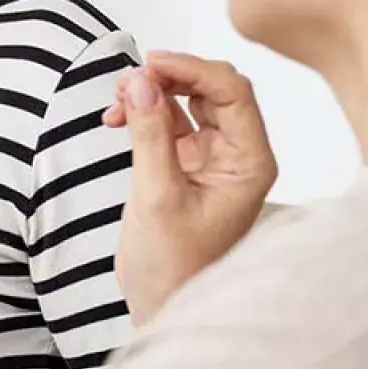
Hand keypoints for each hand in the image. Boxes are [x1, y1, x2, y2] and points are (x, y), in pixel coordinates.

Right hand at [102, 51, 278, 323]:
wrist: (162, 305)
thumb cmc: (172, 266)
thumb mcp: (156, 196)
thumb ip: (149, 135)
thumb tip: (140, 81)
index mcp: (249, 162)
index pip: (232, 92)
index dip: (191, 68)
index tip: (149, 63)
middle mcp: (237, 154)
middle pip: (212, 88)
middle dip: (170, 76)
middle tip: (128, 81)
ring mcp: (211, 158)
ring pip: (188, 100)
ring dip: (153, 92)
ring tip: (118, 100)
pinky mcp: (185, 164)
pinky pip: (168, 121)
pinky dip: (143, 112)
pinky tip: (118, 117)